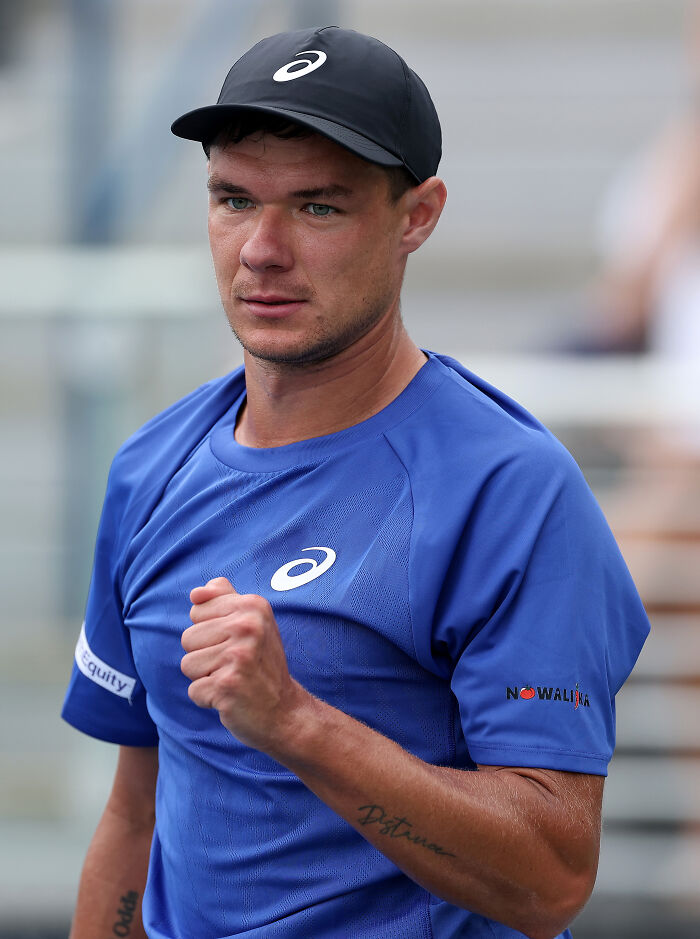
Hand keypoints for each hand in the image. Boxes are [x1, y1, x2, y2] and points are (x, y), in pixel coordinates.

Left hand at [181, 577, 306, 751]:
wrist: (285, 711)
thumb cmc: (262, 665)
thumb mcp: (253, 623)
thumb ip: (225, 599)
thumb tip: (196, 592)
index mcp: (252, 606)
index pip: (197, 611)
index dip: (210, 631)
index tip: (235, 643)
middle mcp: (248, 627)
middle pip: (188, 638)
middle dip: (205, 656)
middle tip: (235, 666)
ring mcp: (238, 656)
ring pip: (188, 664)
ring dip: (205, 678)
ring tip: (232, 680)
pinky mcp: (227, 685)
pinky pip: (194, 690)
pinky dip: (208, 699)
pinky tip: (232, 697)